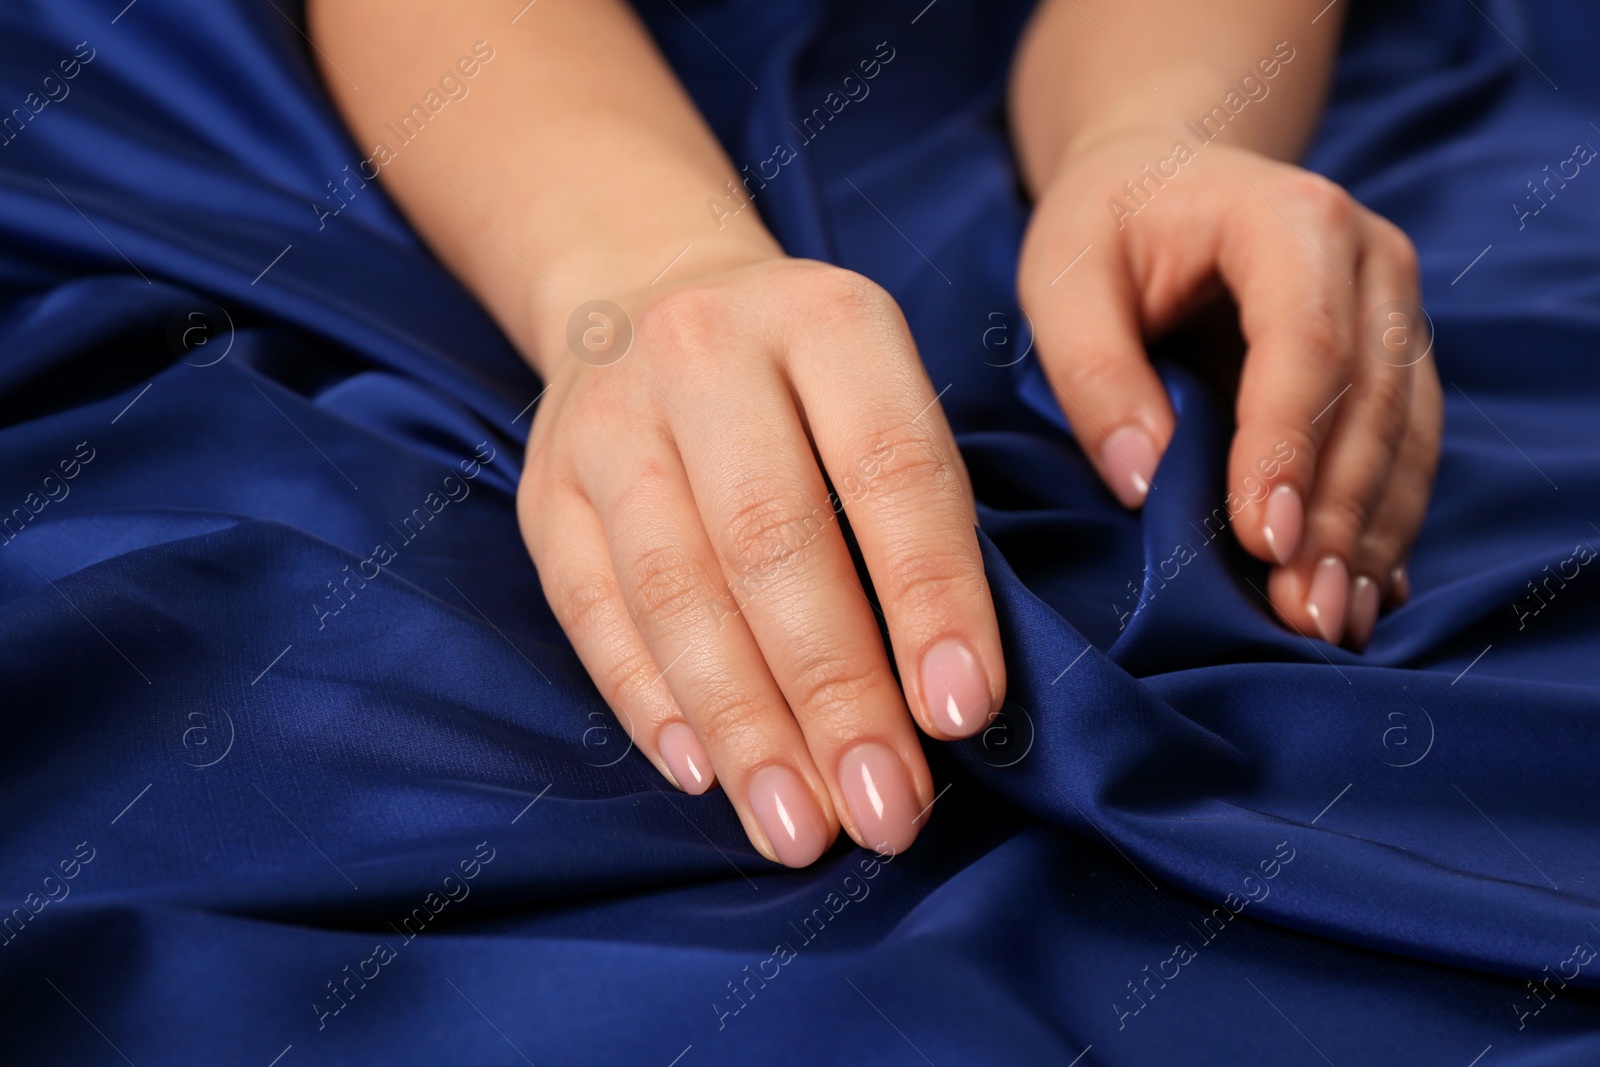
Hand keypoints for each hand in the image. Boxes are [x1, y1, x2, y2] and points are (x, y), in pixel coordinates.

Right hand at [518, 254, 1004, 865]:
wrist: (647, 294)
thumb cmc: (809, 384)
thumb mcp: (885, 394)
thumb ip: (918, 519)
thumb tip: (941, 706)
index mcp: (826, 320)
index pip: (890, 470)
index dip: (930, 599)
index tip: (960, 715)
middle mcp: (706, 352)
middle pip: (771, 542)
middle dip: (835, 693)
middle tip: (885, 811)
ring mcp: (609, 418)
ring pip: (674, 589)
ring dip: (743, 725)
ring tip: (798, 826)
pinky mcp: (545, 485)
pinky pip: (592, 609)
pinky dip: (649, 700)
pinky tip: (702, 773)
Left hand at [1018, 132, 1441, 647]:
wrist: (1163, 178)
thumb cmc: (1104, 227)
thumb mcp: (1062, 278)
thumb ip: (1094, 373)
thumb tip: (1144, 480)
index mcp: (1291, 218)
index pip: (1305, 343)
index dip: (1288, 447)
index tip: (1265, 541)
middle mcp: (1370, 259)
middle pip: (1372, 401)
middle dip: (1337, 516)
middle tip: (1303, 616)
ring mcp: (1396, 311)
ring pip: (1406, 436)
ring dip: (1371, 536)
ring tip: (1331, 625)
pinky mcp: (1396, 361)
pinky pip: (1407, 450)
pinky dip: (1383, 525)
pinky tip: (1363, 595)